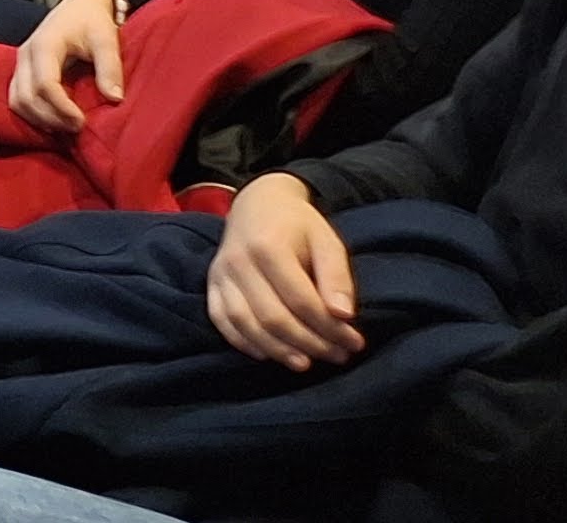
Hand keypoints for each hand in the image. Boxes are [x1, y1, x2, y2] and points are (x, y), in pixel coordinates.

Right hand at [10, 0, 128, 133]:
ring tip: (66, 128)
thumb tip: (114, 98)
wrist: (80, 4)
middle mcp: (25, 55)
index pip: (44, 84)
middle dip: (50, 118)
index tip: (82, 122)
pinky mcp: (21, 70)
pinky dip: (32, 113)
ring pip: (17, 100)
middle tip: (77, 128)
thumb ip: (110, 67)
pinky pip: (17, 98)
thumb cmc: (92, 21)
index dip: (61, 108)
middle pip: (26, 97)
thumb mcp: (106, 39)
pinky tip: (54, 121)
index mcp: (45, 45)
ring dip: (38, 119)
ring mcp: (20, 63)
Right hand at [208, 175, 362, 370]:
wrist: (258, 204)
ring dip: (278, 350)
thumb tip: (344, 316)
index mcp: (269, 247)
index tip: (355, 342)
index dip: (330, 328)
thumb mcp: (326, 241)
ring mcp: (220, 274)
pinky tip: (270, 354)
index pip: (301, 301)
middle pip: (273, 317)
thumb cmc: (298, 225)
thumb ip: (336, 277)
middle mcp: (238, 262)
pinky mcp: (211, 284)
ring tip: (306, 363)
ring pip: (245, 324)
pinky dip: (244, 342)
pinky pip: (222, 321)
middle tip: (338, 356)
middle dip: (309, 343)